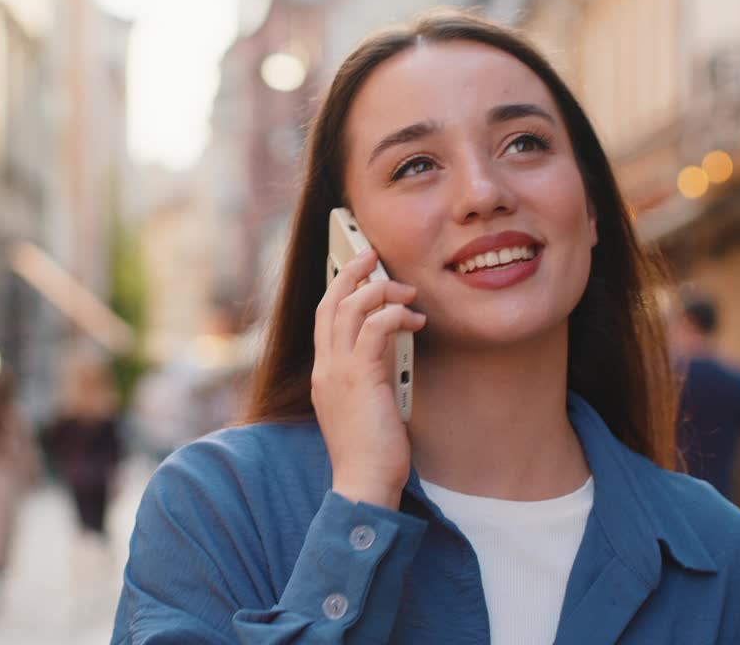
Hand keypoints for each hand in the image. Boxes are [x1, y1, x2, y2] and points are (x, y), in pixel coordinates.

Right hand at [312, 249, 425, 509]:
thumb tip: (391, 348)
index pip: (324, 319)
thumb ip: (371, 375)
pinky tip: (415, 320)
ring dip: (379, 290)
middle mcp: (325, 369)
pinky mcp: (359, 377)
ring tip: (405, 289)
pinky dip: (395, 315)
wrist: (364, 483)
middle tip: (372, 255)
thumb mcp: (366, 406)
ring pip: (349, 308)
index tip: (358, 273)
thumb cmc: (371, 453)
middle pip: (329, 303)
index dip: (339, 290)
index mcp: (324, 375)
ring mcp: (338, 372)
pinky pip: (374, 328)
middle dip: (351, 273)